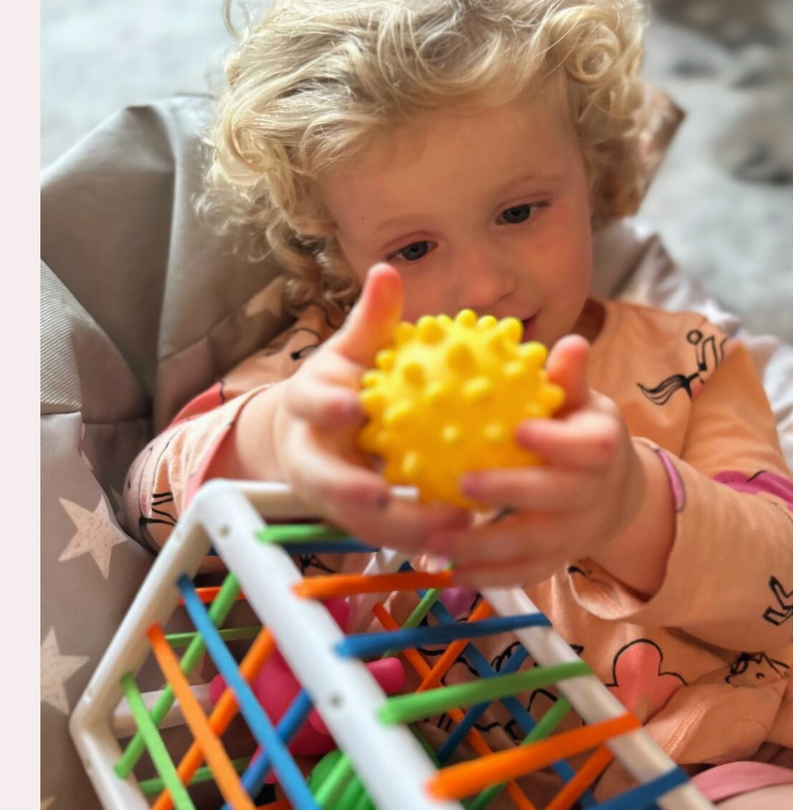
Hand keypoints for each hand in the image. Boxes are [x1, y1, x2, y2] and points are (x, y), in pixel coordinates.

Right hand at [270, 263, 471, 551]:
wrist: (312, 432)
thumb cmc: (342, 382)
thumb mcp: (353, 348)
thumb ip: (371, 319)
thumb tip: (387, 271)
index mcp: (308, 406)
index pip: (310, 403)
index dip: (326, 406)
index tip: (353, 407)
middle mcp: (311, 455)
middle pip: (323, 480)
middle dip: (349, 491)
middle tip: (388, 495)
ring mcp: (330, 494)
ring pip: (358, 521)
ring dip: (400, 530)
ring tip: (452, 527)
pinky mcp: (354, 520)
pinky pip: (389, 534)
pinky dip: (422, 538)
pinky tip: (466, 535)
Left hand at [422, 335, 644, 587]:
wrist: (613, 493)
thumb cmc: (582, 432)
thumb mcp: (583, 403)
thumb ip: (570, 379)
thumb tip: (572, 342)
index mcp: (602, 449)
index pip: (589, 449)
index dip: (556, 442)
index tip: (519, 430)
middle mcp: (593, 495)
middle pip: (556, 498)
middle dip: (511, 492)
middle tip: (462, 482)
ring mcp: (575, 534)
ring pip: (533, 545)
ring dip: (485, 547)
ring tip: (437, 539)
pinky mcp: (556, 560)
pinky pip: (523, 573)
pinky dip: (489, 576)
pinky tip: (450, 570)